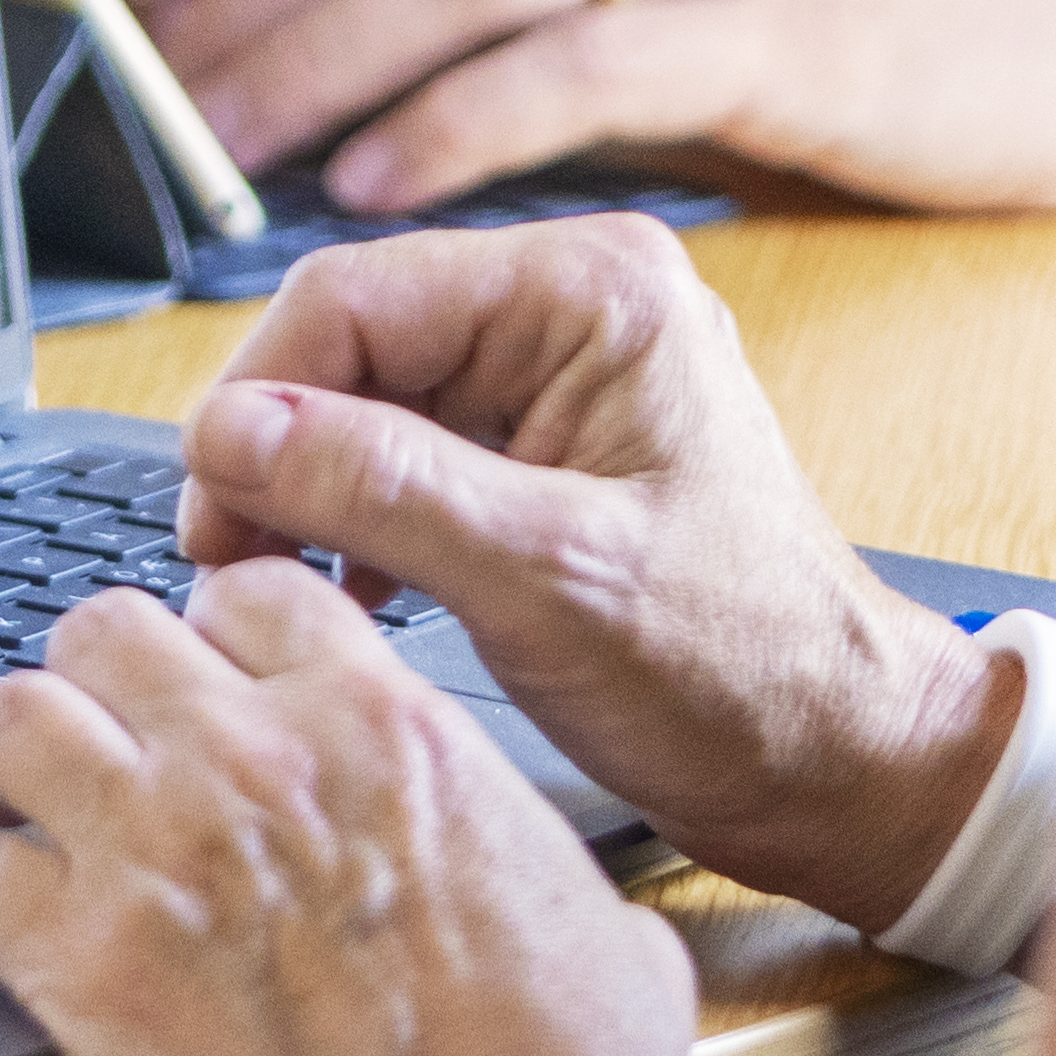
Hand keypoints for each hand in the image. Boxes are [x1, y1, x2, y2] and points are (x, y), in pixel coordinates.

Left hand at [0, 557, 714, 1055]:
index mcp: (379, 726)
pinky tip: (6, 930)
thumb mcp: (589, 915)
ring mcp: (157, 853)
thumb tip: (540, 884)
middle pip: (104, 630)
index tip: (203, 688)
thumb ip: (524, 854)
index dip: (213, 640)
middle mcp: (254, 760)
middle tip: (92, 741)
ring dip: (4, 763)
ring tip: (12, 809)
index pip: (247, 597)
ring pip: (12, 719)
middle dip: (92, 682)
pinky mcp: (86, 971)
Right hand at [173, 215, 1005, 932]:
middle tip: (231, 561)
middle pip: (351, 344)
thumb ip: (381, 488)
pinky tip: (356, 591)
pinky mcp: (550, 450)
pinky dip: (361, 519)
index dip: (258, 399)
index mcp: (591, 290)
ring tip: (284, 582)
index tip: (210, 508)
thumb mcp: (545, 579)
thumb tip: (230, 428)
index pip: (352, 295)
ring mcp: (563, 378)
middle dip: (277, 452)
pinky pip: (409, 453)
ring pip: (368, 402)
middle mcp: (574, 308)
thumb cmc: (744, 673)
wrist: (844, 765)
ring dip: (310, 491)